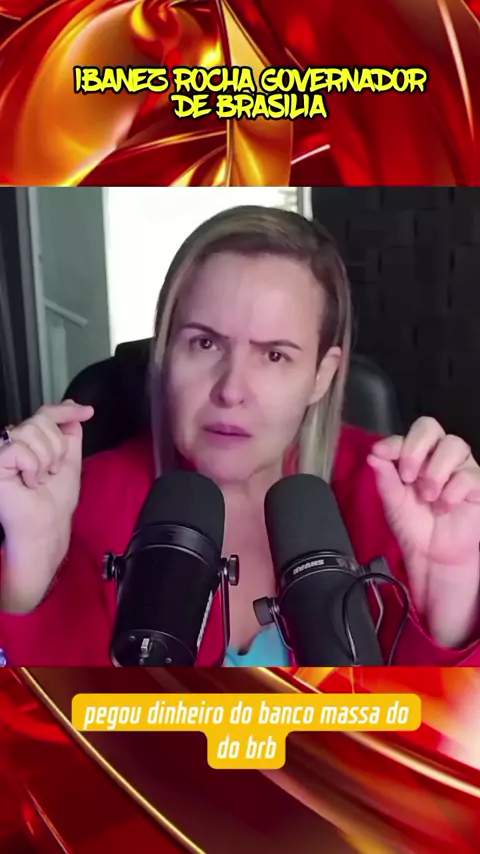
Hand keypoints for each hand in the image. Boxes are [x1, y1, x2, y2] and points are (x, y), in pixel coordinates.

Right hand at [0, 400, 93, 612]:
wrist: (48, 525)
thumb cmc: (55, 500)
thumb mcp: (69, 460)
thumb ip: (69, 434)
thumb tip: (74, 408)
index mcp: (29, 441)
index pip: (45, 413)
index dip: (66, 409)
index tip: (89, 411)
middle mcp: (13, 442)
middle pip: (41, 420)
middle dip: (57, 448)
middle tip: (52, 472)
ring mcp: (3, 451)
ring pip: (32, 432)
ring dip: (46, 460)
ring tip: (39, 479)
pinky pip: (21, 449)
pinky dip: (33, 467)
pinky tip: (28, 483)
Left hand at [367, 417, 479, 648]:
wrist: (433, 556)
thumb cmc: (414, 525)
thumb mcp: (393, 502)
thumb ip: (385, 478)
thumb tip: (373, 455)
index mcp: (417, 456)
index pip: (409, 434)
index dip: (395, 441)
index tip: (381, 455)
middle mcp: (439, 456)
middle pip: (431, 427)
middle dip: (415, 447)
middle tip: (407, 475)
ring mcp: (461, 468)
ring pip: (454, 445)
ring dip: (435, 470)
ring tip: (427, 496)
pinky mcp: (477, 486)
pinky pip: (469, 475)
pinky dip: (453, 490)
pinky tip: (444, 506)